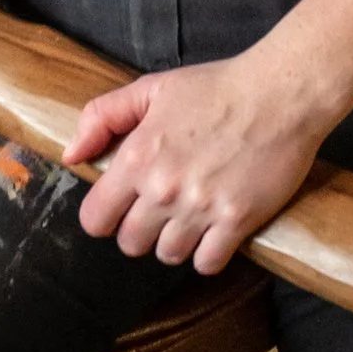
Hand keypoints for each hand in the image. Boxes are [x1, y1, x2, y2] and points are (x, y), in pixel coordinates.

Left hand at [64, 55, 331, 276]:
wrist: (280, 94)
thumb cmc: (216, 88)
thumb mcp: (151, 88)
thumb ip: (102, 117)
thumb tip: (72, 156)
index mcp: (137, 159)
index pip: (95, 219)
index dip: (104, 216)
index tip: (121, 207)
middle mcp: (163, 190)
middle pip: (131, 244)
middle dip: (140, 230)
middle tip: (160, 210)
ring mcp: (201, 209)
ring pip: (169, 256)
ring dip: (175, 242)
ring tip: (189, 219)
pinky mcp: (237, 221)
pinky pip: (208, 264)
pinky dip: (208, 255)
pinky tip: (214, 233)